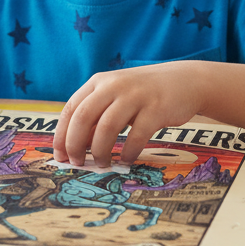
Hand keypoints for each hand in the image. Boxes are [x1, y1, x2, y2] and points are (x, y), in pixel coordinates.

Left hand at [54, 62, 201, 167]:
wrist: (184, 82)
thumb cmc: (143, 94)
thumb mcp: (115, 96)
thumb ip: (96, 115)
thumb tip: (75, 146)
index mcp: (98, 82)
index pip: (71, 109)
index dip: (61, 135)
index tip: (60, 156)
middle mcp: (113, 85)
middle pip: (84, 117)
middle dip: (76, 145)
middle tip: (77, 163)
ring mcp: (135, 95)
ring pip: (107, 127)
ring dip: (100, 151)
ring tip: (103, 163)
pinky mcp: (156, 108)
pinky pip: (136, 136)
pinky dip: (128, 152)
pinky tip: (126, 159)